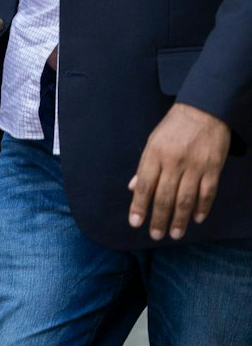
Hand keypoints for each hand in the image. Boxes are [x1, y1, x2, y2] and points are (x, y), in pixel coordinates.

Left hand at [129, 102, 231, 239]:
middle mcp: (173, 162)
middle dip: (159, 219)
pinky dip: (202, 207)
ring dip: (179, 219)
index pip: (144, 186)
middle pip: (164, 197)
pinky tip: (196, 219)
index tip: (136, 223)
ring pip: (185, 199)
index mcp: (154, 155)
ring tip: (175, 234)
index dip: (139, 206)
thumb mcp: (153, 142)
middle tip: (155, 235)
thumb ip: (145, 167)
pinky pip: (207, 193)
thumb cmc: (173, 127)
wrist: (204, 110)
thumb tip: (133, 188)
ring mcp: (195, 166)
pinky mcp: (213, 168)